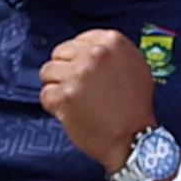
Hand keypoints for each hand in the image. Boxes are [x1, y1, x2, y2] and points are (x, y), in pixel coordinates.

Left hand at [41, 27, 155, 173]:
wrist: (133, 139)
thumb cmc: (135, 107)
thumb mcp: (134, 66)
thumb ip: (111, 53)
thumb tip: (87, 48)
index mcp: (113, 42)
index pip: (77, 41)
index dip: (76, 59)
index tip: (81, 72)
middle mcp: (95, 54)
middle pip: (59, 53)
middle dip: (64, 71)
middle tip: (77, 89)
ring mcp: (79, 74)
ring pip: (47, 72)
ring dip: (56, 88)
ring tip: (74, 102)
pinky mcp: (65, 95)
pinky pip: (45, 94)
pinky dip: (54, 106)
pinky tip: (71, 113)